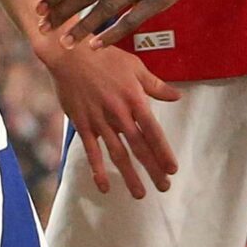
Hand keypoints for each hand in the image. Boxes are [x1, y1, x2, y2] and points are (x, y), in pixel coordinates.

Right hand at [34, 0, 184, 199]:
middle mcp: (118, 114)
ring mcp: (99, 121)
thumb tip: (177, 97)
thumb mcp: (135, 66)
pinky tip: (104, 186)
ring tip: (139, 193)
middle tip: (164, 187)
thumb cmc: (104, 56)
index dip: (163, 151)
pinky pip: (91, 151)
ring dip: (129, 175)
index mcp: (134, 99)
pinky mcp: (82, 124)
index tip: (172, 168)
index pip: (153, 131)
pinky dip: (97, 169)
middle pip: (139, 147)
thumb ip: (155, 85)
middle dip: (152, 169)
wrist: (69, 53)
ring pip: (117, 153)